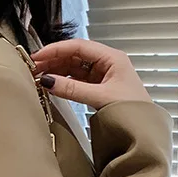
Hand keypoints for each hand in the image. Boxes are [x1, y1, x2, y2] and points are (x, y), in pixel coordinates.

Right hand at [30, 39, 151, 111]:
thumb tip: (47, 81)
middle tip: (33, 68)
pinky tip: (51, 84)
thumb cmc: (132, 110)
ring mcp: (101, 74)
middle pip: (74, 55)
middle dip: (53, 60)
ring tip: (38, 77)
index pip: (78, 46)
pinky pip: (75, 79)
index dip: (56, 50)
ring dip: (55, 70)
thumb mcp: (100, 97)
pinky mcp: (97, 86)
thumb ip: (72, 89)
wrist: (144, 130)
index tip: (38, 57)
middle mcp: (106, 62)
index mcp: (112, 57)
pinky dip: (62, 80)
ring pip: (73, 66)